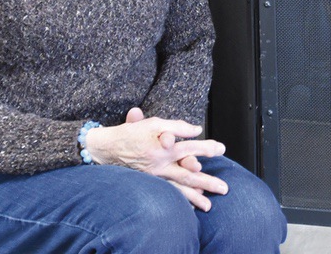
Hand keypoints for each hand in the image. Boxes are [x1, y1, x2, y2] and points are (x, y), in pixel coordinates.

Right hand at [84, 108, 228, 210]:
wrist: (107, 149)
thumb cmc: (132, 133)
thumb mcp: (153, 123)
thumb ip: (176, 126)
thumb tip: (197, 129)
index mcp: (163, 148)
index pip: (190, 148)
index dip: (206, 148)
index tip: (220, 149)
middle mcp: (160, 165)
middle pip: (188, 175)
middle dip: (207, 182)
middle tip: (224, 188)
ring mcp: (154, 177)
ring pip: (178, 189)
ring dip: (194, 198)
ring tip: (208, 206)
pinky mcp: (149, 183)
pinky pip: (166, 194)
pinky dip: (178, 201)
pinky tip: (189, 207)